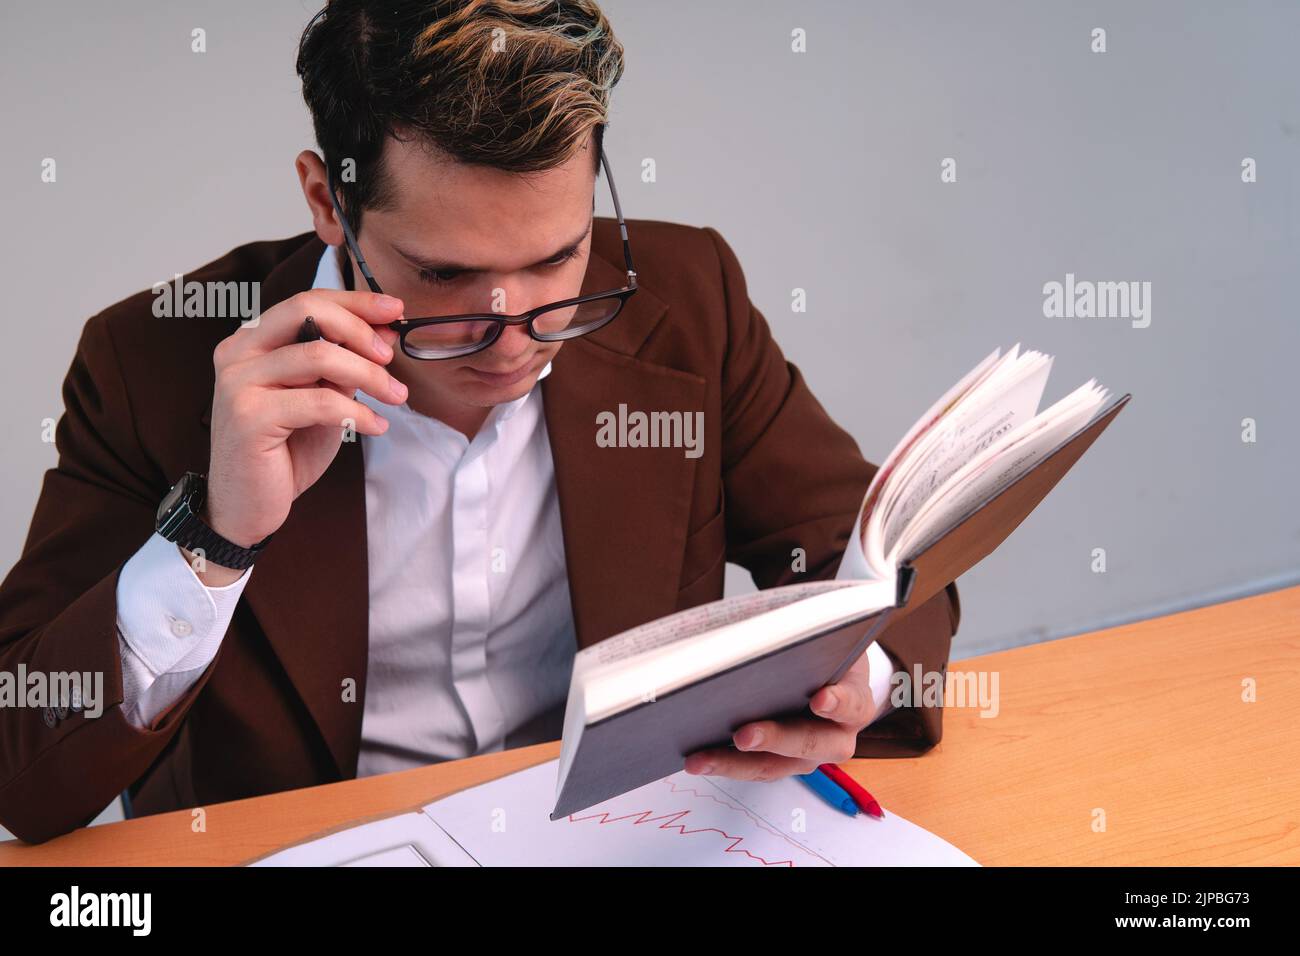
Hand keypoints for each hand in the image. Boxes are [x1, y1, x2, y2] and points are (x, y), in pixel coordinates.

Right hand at [205, 289, 407, 548]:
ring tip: (396, 397)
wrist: (247, 507)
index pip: (306, 301)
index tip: (394, 309)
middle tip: (391, 357)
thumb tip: (383, 332)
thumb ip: (343, 364)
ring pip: (319, 355)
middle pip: (306, 311)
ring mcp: (237, 382)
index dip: (354, 302)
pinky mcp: (248, 417)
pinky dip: (357, 412)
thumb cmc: (285, 451)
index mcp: (252, 340)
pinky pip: (319, 402)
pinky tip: (376, 425)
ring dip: (369, 375)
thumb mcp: (322, 397)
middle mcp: (237, 353)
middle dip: (359, 328)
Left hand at [683, 651, 876, 779]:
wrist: (829, 675)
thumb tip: (762, 628)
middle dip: (774, 739)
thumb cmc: (824, 653)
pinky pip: (753, 769)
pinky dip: (723, 763)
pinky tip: (696, 757)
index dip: (839, 703)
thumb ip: (805, 634)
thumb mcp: (826, 638)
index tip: (820, 699)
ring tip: (700, 758)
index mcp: (855, 701)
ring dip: (734, 763)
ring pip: (774, 766)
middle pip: (810, 745)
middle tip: (743, 735)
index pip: (853, 704)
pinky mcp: (780, 763)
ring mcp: (807, 755)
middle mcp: (836, 737)